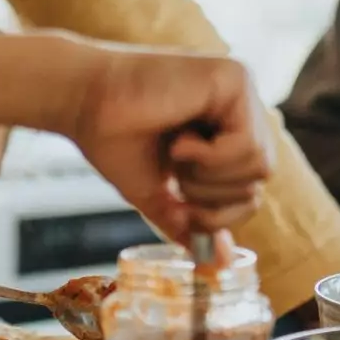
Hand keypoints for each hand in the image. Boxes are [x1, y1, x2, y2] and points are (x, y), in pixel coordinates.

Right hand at [67, 47, 272, 245]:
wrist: (79, 99)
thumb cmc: (109, 138)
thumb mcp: (154, 191)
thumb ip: (189, 221)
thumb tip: (221, 262)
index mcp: (222, 126)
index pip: (252, 185)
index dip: (219, 209)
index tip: (179, 198)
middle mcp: (238, 104)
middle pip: (259, 178)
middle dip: (210, 192)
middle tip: (173, 170)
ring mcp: (240, 87)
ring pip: (260, 165)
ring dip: (208, 175)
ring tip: (174, 151)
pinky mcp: (233, 78)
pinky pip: (248, 146)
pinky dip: (211, 158)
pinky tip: (179, 140)